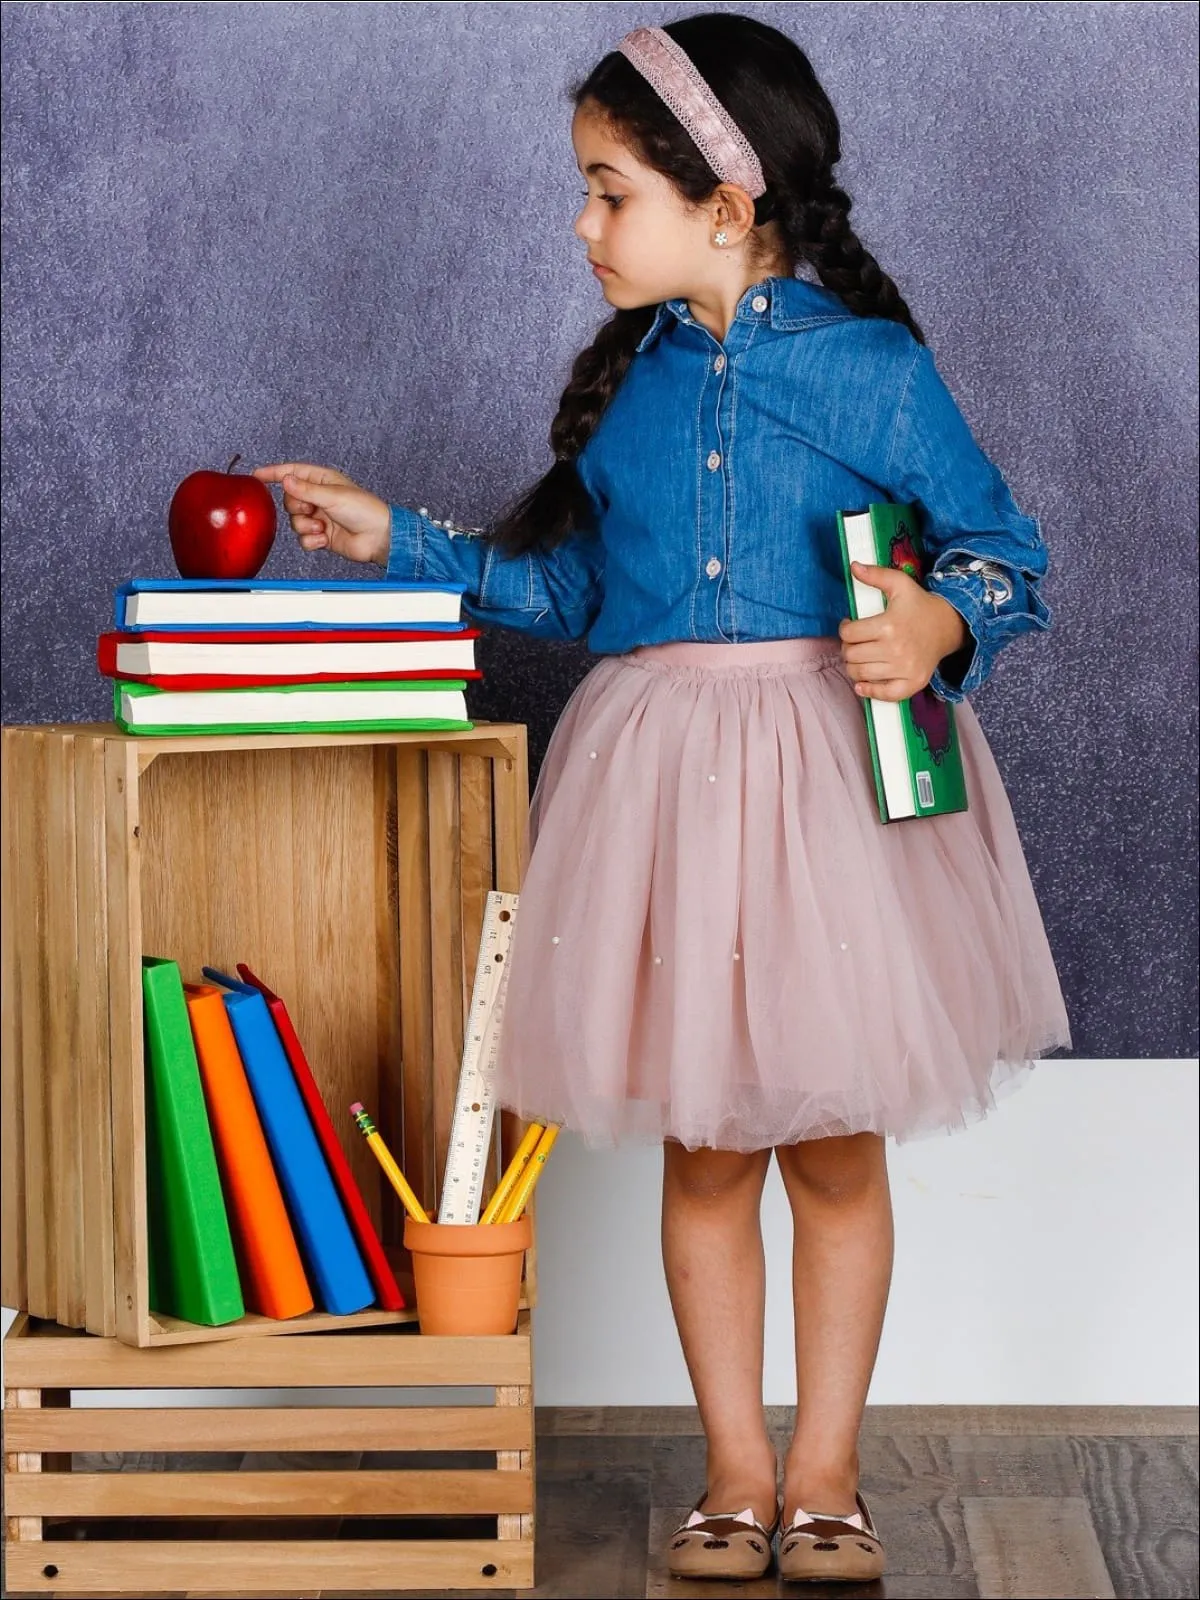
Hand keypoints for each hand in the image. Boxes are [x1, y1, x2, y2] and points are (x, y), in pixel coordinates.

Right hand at [251, 461, 390, 565]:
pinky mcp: (321, 536)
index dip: (274, 473)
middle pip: (290, 500)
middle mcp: (319, 497)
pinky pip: (303, 539)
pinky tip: (324, 539)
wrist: (378, 538)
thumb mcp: (333, 495)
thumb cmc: (365, 510)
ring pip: (295, 521)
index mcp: (323, 480)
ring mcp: (320, 517)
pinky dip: (311, 540)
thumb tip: (285, 480)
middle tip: (311, 510)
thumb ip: (306, 490)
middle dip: (297, 508)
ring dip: (306, 526)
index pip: (293, 472)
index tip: (257, 475)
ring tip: (322, 527)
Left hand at [838, 562, 969, 700]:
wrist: (948, 626)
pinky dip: (869, 692)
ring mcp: (905, 669)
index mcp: (889, 625)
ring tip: (860, 656)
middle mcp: (896, 650)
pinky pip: (884, 695)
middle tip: (855, 642)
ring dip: (854, 667)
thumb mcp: (900, 584)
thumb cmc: (919, 605)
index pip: (848, 634)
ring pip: (860, 675)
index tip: (850, 626)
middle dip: (847, 647)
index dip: (844, 629)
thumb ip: (876, 575)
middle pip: (851, 655)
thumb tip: (853, 566)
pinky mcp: (913, 683)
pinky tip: (863, 684)